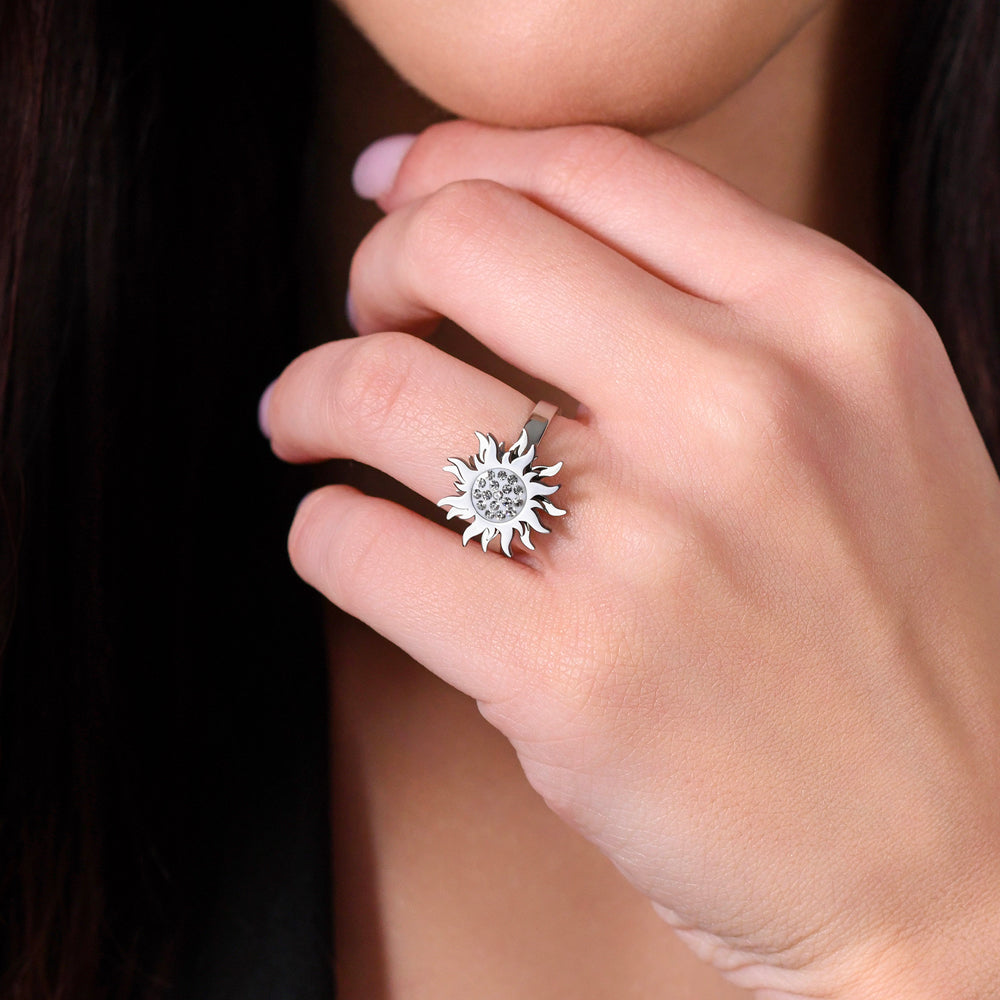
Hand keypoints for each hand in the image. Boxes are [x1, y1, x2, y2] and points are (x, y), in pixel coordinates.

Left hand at [263, 122, 999, 998]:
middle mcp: (743, 407)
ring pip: (380, 389)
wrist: (966, 861)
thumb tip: (539, 258)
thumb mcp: (872, 432)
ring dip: (311, 395)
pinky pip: (362, 547)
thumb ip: (730, 329)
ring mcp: (650, 544)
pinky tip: (348, 539)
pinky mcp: (566, 678)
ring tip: (307, 422)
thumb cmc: (914, 647)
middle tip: (363, 317)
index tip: (404, 198)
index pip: (589, 165)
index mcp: (828, 326)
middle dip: (375, 267)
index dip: (460, 163)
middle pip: (465, 242)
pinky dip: (322, 531)